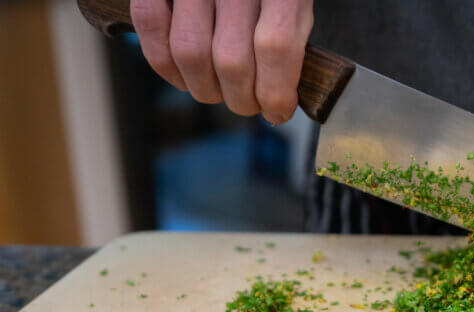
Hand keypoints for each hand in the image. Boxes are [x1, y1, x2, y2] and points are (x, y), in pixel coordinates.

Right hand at [131, 0, 313, 122]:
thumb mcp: (294, 3)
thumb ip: (291, 42)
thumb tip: (279, 99)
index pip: (276, 46)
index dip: (276, 92)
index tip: (278, 111)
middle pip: (232, 60)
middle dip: (242, 99)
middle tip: (248, 104)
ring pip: (191, 52)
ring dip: (205, 89)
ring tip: (219, 91)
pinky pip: (150, 23)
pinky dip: (165, 63)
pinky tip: (184, 76)